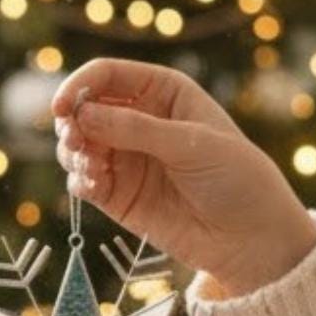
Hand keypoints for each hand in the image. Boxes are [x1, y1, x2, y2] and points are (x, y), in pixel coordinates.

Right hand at [51, 57, 315, 297]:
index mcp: (163, 92)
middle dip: (72, 123)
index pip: (107, 76)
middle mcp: (139, 120)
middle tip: (78, 144)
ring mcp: (127, 158)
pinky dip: (80, 180)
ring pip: (78, 144)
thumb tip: (82, 114)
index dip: (79, 86)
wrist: (252, 239)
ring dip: (73, 152)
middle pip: (85, 109)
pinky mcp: (119, 195)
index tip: (62, 108)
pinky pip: (84, 180)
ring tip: (92, 169)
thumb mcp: (192, 145)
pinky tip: (93, 187)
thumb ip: (137, 129)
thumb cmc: (237, 179)